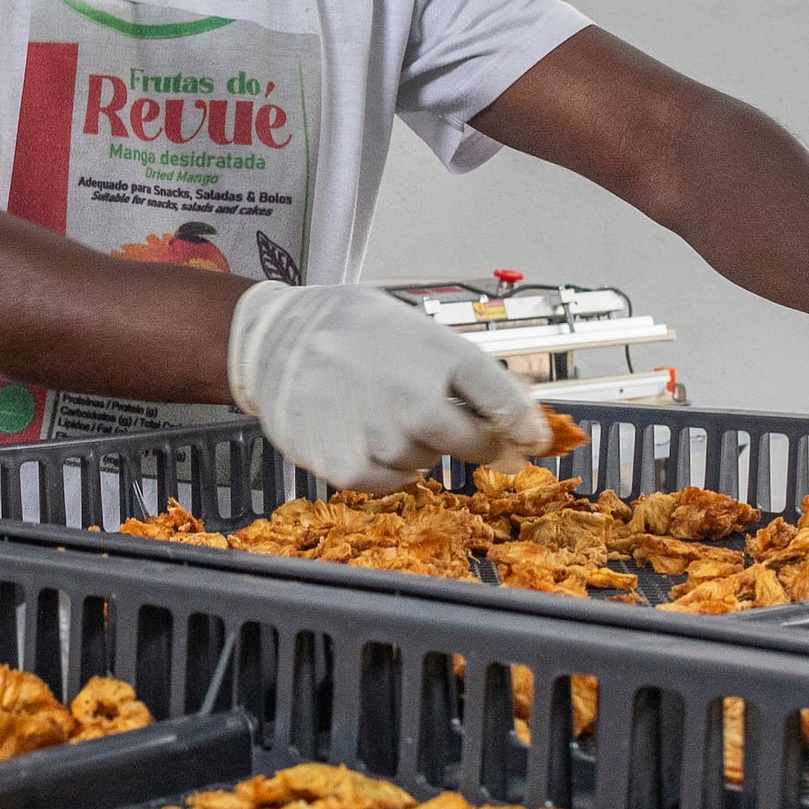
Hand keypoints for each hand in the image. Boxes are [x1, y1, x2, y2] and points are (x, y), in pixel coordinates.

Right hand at [228, 282, 551, 490]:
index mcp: (440, 354)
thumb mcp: (412, 326)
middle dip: (473, 441)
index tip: (536, 441)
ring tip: (381, 411)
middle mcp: (416, 399)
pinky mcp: (347, 466)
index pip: (504, 401)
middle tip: (456, 429)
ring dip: (415, 446)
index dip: (526, 426)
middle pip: (471, 444)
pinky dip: (381, 466)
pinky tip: (361, 433)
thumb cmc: (348, 329)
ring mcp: (381, 437)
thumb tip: (515, 408)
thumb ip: (460, 367)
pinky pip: (386, 482)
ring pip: (424, 463)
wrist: (272, 340)